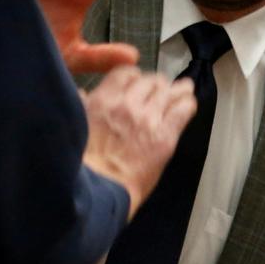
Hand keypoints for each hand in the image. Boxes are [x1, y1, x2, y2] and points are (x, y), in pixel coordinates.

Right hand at [82, 67, 197, 217]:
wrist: (99, 190)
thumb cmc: (83, 165)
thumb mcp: (75, 125)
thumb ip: (82, 106)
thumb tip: (82, 94)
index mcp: (104, 99)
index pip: (126, 73)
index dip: (135, 76)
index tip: (137, 82)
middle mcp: (128, 104)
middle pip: (151, 81)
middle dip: (156, 84)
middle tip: (160, 90)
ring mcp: (149, 119)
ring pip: (170, 92)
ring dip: (177, 89)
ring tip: (183, 89)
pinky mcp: (165, 136)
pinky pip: (183, 111)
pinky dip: (187, 103)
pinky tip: (188, 103)